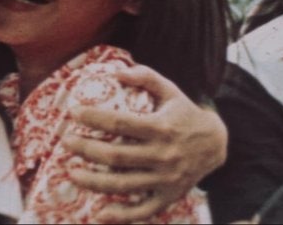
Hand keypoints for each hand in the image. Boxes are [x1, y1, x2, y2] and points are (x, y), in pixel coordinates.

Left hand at [64, 65, 227, 222]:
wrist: (217, 144)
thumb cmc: (185, 114)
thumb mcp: (170, 90)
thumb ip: (146, 77)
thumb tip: (116, 72)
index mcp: (161, 127)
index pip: (120, 123)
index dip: (93, 118)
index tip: (72, 113)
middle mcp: (163, 155)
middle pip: (116, 156)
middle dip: (86, 149)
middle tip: (65, 141)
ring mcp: (165, 179)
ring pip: (123, 184)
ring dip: (93, 181)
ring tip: (71, 173)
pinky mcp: (168, 197)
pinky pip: (142, 210)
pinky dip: (121, 215)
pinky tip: (99, 213)